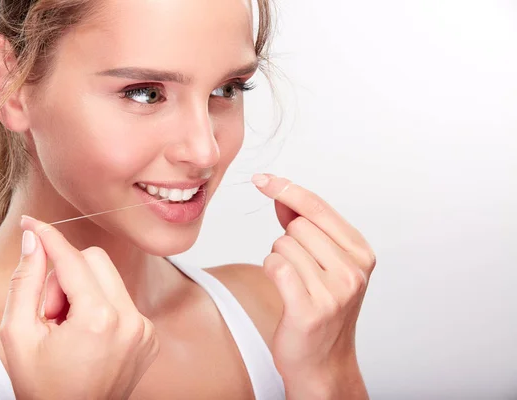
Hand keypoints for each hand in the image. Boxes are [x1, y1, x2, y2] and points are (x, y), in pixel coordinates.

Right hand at [0, 216, 158, 399]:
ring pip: (109, 278)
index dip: (49, 237)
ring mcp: (145, 330)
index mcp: (99, 320)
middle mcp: (132, 321)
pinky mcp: (150, 336)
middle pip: (96, 260)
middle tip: (50, 312)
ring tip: (67, 329)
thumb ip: (25, 280)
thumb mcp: (18, 334)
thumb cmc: (42, 388)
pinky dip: (101, 307)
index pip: (73, 259)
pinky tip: (86, 337)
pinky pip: (123, 300)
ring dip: (83, 292)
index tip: (31, 223)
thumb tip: (34, 239)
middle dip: (66, 276)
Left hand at [252, 174, 374, 398]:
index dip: (287, 189)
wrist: (323, 363)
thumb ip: (306, 226)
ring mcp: (334, 291)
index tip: (262, 179)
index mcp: (361, 252)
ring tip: (296, 285)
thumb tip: (282, 195)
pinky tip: (285, 291)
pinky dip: (271, 272)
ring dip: (279, 260)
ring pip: (283, 244)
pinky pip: (275, 265)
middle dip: (287, 241)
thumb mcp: (325, 262)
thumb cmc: (321, 308)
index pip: (318, 207)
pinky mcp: (310, 309)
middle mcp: (353, 270)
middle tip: (300, 270)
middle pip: (298, 225)